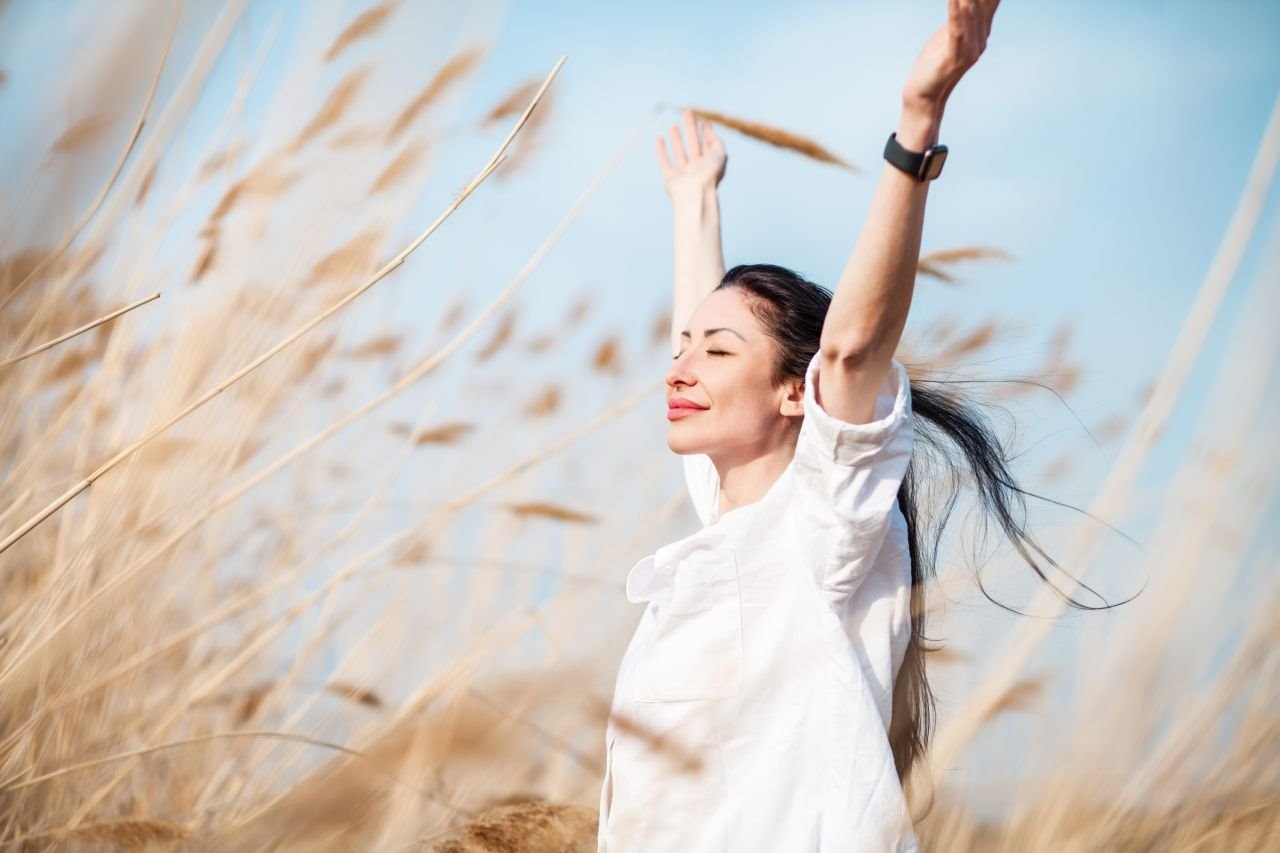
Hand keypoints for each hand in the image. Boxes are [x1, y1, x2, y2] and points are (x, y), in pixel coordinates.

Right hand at [656, 108, 726, 198]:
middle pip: (694, 144)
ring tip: (674, 125)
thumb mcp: (720, 154)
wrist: (695, 194)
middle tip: (686, 112)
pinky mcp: (670, 179)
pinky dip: (661, 151)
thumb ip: (716, 140)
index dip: (706, 131)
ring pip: (680, 152)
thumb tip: (707, 129)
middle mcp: (697, 168)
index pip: (709, 144)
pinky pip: (665, 162)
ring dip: (677, 138)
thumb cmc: (709, 175)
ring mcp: (683, 174)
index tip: (702, 120)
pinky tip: (659, 139)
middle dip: (690, 128)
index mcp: (711, 164)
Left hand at [902, 0, 998, 114]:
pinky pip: (957, 28)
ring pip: (972, 12)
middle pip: (985, 2)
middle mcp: (981, 38)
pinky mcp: (955, 57)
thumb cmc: (933, 64)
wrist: (923, 97)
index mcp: (981, 31)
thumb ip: (960, 17)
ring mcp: (970, 49)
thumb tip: (965, 0)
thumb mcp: (948, 34)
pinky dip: (956, 10)